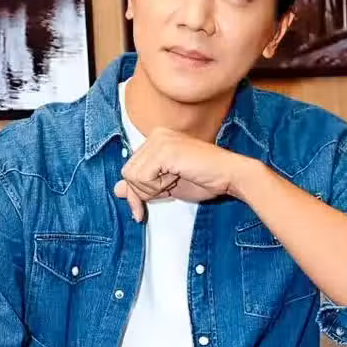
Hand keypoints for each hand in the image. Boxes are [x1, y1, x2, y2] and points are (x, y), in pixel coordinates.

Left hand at [113, 126, 249, 221]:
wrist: (230, 176)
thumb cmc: (206, 179)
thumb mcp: (166, 187)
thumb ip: (142, 186)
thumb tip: (117, 189)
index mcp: (156, 140)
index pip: (130, 169)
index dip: (136, 193)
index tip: (141, 210)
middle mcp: (155, 135)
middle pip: (127, 173)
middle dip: (142, 192)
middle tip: (167, 191)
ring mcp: (159, 140)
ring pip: (132, 176)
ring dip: (152, 190)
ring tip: (174, 182)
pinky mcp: (164, 150)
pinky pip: (143, 177)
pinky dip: (156, 188)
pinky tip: (175, 180)